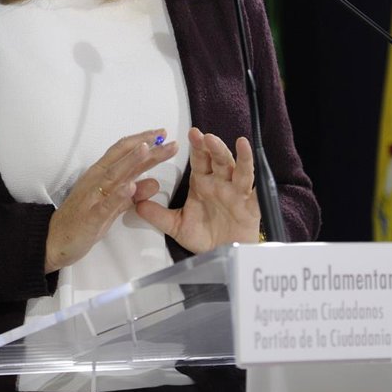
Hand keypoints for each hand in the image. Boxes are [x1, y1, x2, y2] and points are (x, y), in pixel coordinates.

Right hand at [44, 129, 177, 272]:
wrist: (55, 240)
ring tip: (147, 150)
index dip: (142, 140)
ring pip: (113, 175)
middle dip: (145, 147)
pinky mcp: (91, 216)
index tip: (161, 133)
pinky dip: (118, 195)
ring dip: (131, 161)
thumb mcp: (111, 206)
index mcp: (100, 175)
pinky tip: (131, 187)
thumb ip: (131, 194)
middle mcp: (96, 180)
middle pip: (122, 158)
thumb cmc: (82, 220)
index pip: (122, 151)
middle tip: (166, 137)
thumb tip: (153, 183)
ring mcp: (93, 197)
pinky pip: (106, 204)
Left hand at [134, 127, 261, 253]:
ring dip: (234, 155)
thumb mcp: (176, 225)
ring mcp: (236, 193)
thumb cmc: (205, 237)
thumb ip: (157, 214)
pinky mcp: (250, 205)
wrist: (223, 257)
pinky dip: (255, 176)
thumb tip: (136, 203)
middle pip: (218, 159)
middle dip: (211, 147)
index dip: (196, 147)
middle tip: (202, 136)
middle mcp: (221, 184)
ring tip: (231, 142)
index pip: (200, 160)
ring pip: (237, 169)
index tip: (191, 134)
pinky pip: (254, 189)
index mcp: (203, 183)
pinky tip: (254, 163)